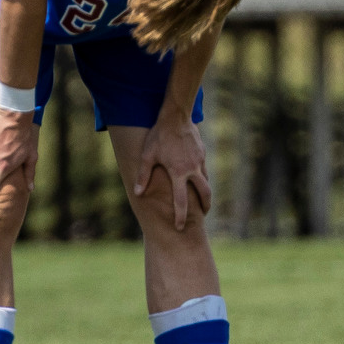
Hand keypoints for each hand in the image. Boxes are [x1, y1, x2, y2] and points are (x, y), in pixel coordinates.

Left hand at [131, 113, 210, 229]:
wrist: (176, 117)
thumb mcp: (147, 156)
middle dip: (205, 206)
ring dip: (204, 191)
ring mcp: (200, 161)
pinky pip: (204, 169)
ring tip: (201, 199)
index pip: (181, 200)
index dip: (180, 216)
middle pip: (204, 193)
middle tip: (203, 215)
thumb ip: (143, 176)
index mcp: (178, 173)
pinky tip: (196, 177)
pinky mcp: (202, 153)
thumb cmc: (159, 136)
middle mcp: (192, 169)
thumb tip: (138, 194)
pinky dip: (202, 176)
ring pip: (206, 181)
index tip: (180, 227)